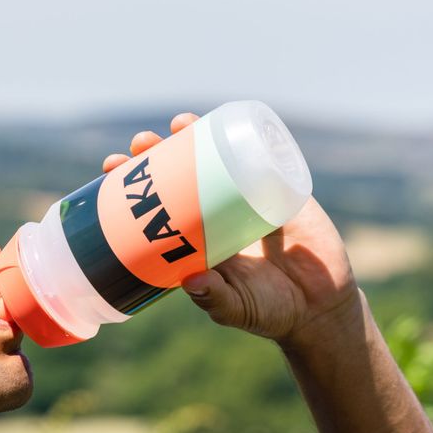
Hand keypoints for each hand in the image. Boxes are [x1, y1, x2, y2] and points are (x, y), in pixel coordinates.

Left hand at [102, 114, 361, 346]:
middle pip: (180, 173)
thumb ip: (215, 299)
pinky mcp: (283, 189)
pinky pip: (263, 156)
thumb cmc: (271, 311)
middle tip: (139, 144)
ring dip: (194, 136)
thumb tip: (190, 281)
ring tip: (176, 124)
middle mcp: (216, 212)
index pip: (156, 203)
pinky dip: (245, 135)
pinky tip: (226, 120)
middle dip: (157, 154)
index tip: (111, 167)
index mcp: (196, 237)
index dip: (133, 184)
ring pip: (216, 157)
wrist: (322, 308)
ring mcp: (249, 197)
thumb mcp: (236, 307)